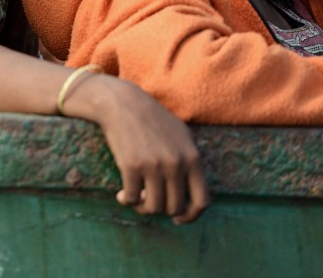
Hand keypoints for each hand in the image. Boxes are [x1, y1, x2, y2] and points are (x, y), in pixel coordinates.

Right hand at [87, 76, 208, 223]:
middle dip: (161, 209)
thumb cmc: (151, 118)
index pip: (202, 201)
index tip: (178, 218)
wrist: (122, 103)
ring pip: (153, 207)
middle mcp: (176, 164)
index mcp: (192, 158)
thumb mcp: (181, 134)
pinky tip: (121, 195)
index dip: (190, 216)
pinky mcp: (132, 166)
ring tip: (135, 199)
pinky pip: (131, 197)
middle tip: (148, 201)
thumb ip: (189, 161)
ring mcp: (154, 166)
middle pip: (174, 207)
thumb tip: (189, 192)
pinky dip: (126, 200)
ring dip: (142, 208)